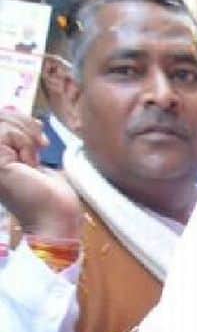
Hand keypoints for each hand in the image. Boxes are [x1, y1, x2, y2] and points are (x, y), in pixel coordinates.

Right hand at [0, 109, 80, 238]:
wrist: (56, 218)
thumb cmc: (50, 194)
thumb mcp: (32, 157)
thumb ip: (19, 138)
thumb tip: (19, 113)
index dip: (13, 117)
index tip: (38, 129)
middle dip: (21, 121)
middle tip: (42, 142)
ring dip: (25, 133)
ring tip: (37, 152)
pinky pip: (5, 132)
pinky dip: (25, 142)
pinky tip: (30, 163)